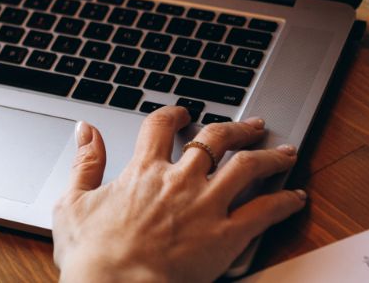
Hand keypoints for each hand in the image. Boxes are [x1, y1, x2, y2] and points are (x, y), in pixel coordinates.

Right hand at [52, 107, 306, 282]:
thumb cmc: (92, 256)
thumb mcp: (72, 203)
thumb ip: (84, 162)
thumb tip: (85, 130)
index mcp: (142, 172)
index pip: (160, 126)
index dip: (174, 114)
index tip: (183, 113)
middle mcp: (180, 181)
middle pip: (215, 139)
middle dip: (237, 128)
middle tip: (252, 125)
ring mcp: (207, 206)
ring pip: (248, 167)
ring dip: (270, 156)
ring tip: (285, 152)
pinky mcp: (227, 236)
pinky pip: (265, 211)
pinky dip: (284, 201)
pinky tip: (296, 197)